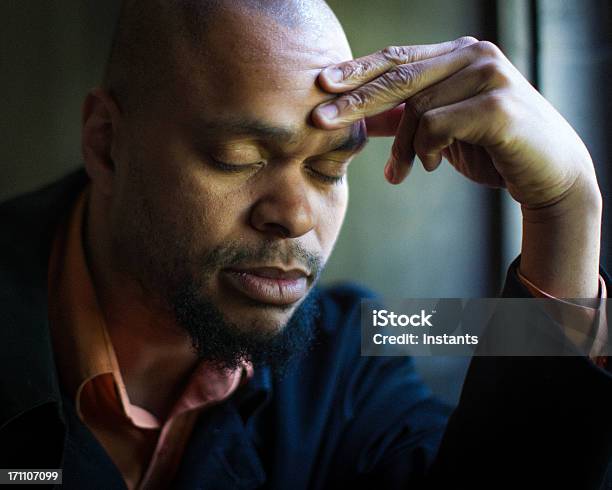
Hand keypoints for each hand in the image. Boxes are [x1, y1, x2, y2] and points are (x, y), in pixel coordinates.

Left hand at [311, 37, 598, 210]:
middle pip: (399, 75)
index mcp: (458, 55)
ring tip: (403, 171)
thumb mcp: (442, 130)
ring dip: (403, 147)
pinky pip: (436, 125)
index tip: (322, 83)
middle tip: (320, 120)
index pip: (398, 58)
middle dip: (355, 100)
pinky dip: (426, 150)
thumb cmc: (491, 149)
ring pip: (417, 107)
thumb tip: (361, 121)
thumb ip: (407, 118)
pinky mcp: (498, 104)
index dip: (358, 70)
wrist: (547, 174)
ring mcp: (488, 75)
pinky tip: (433, 164)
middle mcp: (473, 55)